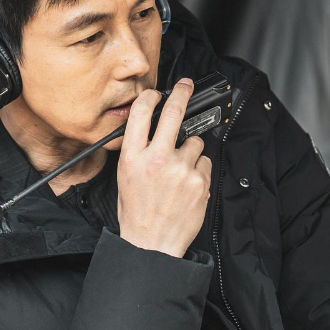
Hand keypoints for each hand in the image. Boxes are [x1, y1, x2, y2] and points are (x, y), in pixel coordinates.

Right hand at [117, 78, 211, 257]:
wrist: (153, 243)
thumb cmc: (137, 212)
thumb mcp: (125, 176)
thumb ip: (138, 150)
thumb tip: (151, 126)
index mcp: (133, 157)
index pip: (142, 113)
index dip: (152, 97)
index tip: (158, 93)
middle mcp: (157, 159)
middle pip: (174, 113)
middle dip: (182, 94)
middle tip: (186, 86)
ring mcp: (181, 169)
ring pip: (194, 141)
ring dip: (189, 150)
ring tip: (179, 171)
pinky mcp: (200, 180)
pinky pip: (204, 161)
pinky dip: (198, 168)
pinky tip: (187, 184)